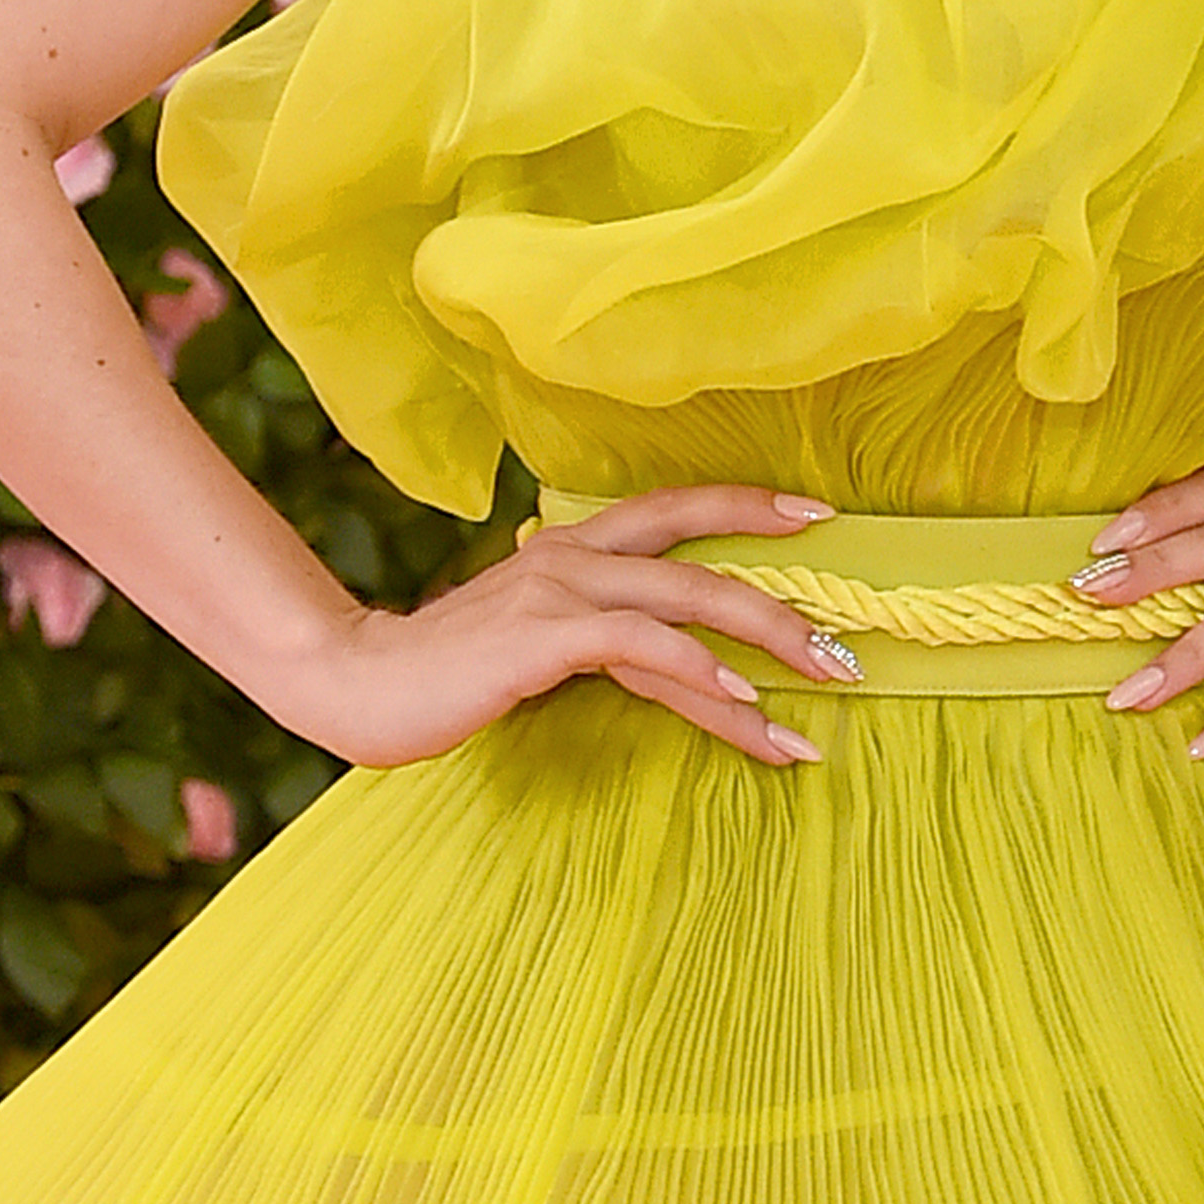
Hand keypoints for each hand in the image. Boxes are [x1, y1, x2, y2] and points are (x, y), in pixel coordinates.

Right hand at [279, 486, 851, 772]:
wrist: (358, 685)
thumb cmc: (448, 675)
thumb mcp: (541, 649)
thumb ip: (606, 642)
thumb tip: (685, 668)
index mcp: (573, 548)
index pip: (676, 509)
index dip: (747, 504)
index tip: (818, 514)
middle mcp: (573, 554)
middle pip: (700, 549)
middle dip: (782, 596)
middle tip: (845, 642)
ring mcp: (557, 590)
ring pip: (686, 596)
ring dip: (762, 641)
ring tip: (818, 683)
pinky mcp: (542, 637)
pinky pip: (639, 643)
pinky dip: (696, 668)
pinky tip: (738, 699)